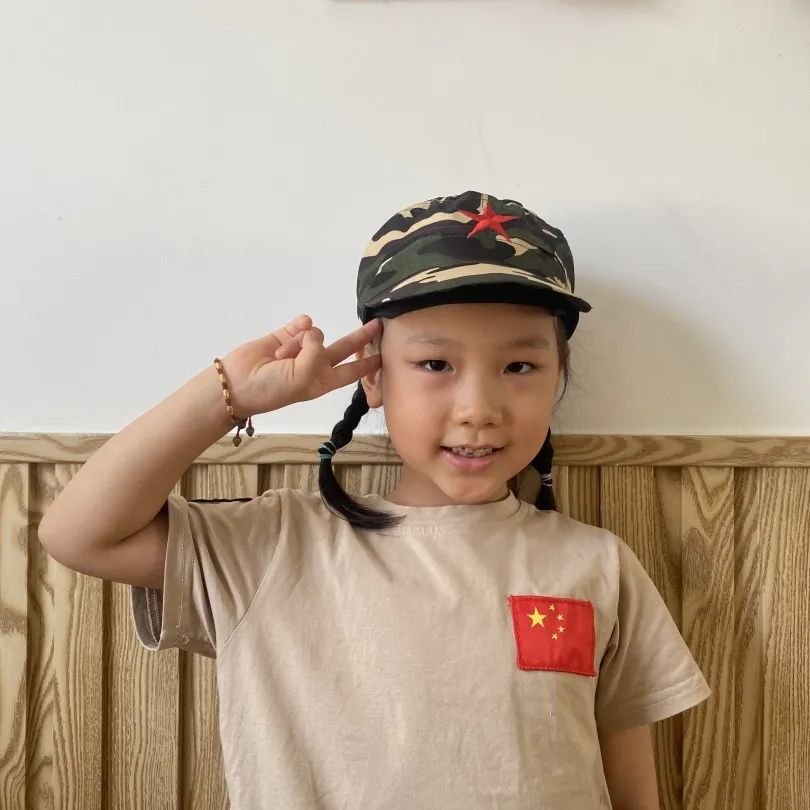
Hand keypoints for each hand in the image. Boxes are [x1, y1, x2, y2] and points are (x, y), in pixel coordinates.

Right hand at [219, 314, 382, 416]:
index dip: (369, 363)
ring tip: (281, 358)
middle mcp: (315, 365)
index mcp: (323, 381)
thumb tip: (313, 330)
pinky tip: (296, 328)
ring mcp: (299, 350)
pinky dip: (298, 326)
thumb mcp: (303, 377)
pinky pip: (299, 325)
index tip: (385, 356)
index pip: (353, 371)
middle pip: (343, 347)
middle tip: (378, 324)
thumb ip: (316, 352)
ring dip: (301, 341)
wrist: (237, 384)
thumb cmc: (273, 388)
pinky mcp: (283, 337)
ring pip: (314, 334)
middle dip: (360, 337)